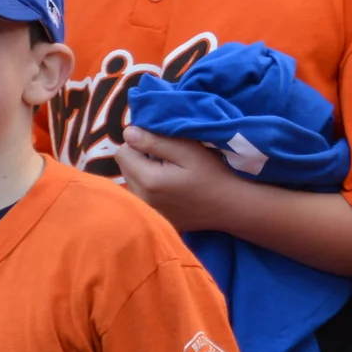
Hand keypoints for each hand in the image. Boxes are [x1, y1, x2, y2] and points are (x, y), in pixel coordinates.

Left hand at [116, 126, 237, 231]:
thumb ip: (155, 141)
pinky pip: (139, 194)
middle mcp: (141, 199)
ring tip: (169, 173)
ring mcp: (147, 211)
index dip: (139, 143)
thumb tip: (128, 133)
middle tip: (167, 158)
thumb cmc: (212, 174)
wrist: (230, 206)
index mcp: (148, 181)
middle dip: (140, 157)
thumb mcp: (187, 151)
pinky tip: (169, 188)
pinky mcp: (153, 217)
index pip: (122, 152)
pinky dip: (149, 186)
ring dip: (143, 172)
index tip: (162, 145)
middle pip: (124, 167)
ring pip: (130, 180)